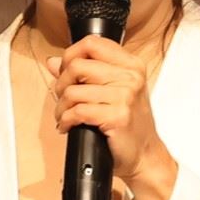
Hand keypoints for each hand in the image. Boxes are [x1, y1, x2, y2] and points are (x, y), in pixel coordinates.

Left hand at [48, 36, 177, 199]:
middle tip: (63, 98)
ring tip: (65, 115)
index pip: (92, 43)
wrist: (145, 155)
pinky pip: (77, 111)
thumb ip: (85, 74)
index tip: (65, 71)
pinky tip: (68, 126)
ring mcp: (125, 96)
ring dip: (61, 107)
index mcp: (131, 65)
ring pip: (73, 91)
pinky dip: (65, 120)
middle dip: (61, 84)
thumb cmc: (129, 125)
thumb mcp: (113, 92)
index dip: (70, 55)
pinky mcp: (117, 116)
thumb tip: (53, 62)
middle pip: (77, 65)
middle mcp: (131, 77)